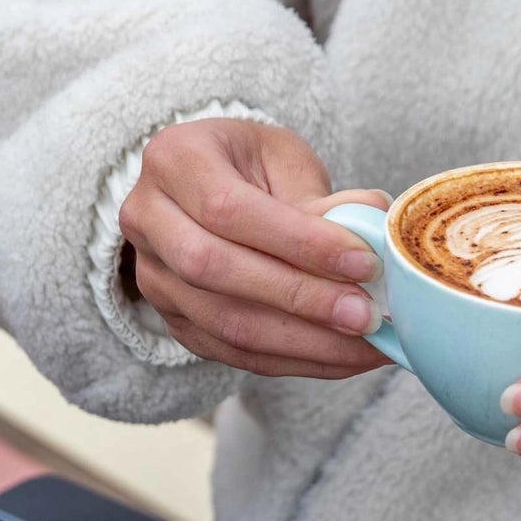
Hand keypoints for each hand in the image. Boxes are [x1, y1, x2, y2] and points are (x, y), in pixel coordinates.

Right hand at [118, 117, 390, 378]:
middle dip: (300, 299)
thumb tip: (372, 236)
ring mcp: (154, 278)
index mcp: (174, 159)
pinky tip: (343, 358)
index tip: (365, 263)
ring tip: (366, 346)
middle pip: (216, 271)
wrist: (205, 191)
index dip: (300, 242)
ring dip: (304, 342)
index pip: (230, 210)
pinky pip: (233, 353)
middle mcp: (148, 219)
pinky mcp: (173, 321)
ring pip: (224, 324)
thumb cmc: (250, 167)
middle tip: (365, 315)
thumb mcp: (283, 159)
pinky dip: (295, 361)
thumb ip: (320, 199)